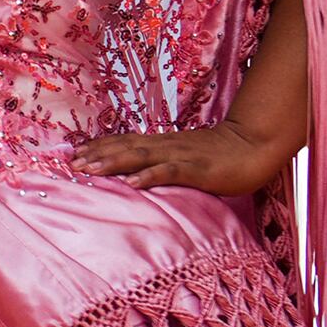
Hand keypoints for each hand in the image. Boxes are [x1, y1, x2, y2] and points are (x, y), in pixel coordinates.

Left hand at [71, 121, 289, 196]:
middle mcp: (166, 145)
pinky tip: (133, 183)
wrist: (254, 145)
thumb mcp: (186, 159)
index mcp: (163, 143)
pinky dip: (150, 176)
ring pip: (141, 156)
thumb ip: (164, 165)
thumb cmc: (221, 156)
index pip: (125, 142)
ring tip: (90, 171)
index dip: (98, 147)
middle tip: (71, 164)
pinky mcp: (198, 169)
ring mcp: (181, 155)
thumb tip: (138, 177)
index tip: (73, 154)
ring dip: (113, 162)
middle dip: (97, 155)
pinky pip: (170, 171)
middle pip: (125, 147)